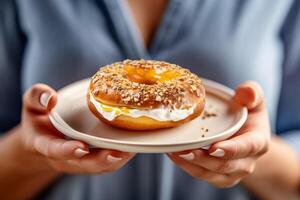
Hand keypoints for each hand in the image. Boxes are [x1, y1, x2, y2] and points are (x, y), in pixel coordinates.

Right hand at [20, 84, 134, 173]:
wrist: (43, 138)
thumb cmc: (39, 120)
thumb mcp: (31, 105)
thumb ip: (36, 97)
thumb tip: (50, 97)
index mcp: (45, 145)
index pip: (54, 150)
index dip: (67, 151)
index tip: (80, 147)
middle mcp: (64, 158)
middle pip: (83, 164)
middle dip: (100, 160)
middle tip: (116, 153)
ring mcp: (79, 162)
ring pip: (99, 167)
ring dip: (116, 160)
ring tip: (132, 149)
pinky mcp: (92, 161)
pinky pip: (107, 163)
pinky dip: (120, 156)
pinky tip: (133, 144)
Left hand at [168, 81, 269, 187]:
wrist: (246, 135)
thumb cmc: (247, 114)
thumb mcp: (253, 99)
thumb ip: (252, 93)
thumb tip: (246, 93)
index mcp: (257, 142)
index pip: (247, 148)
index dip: (231, 150)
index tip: (213, 148)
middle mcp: (246, 162)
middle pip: (224, 165)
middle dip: (203, 160)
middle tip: (183, 150)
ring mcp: (230, 173)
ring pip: (209, 174)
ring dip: (190, 165)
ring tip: (173, 152)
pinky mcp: (216, 176)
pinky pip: (200, 174)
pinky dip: (185, 166)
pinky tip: (172, 153)